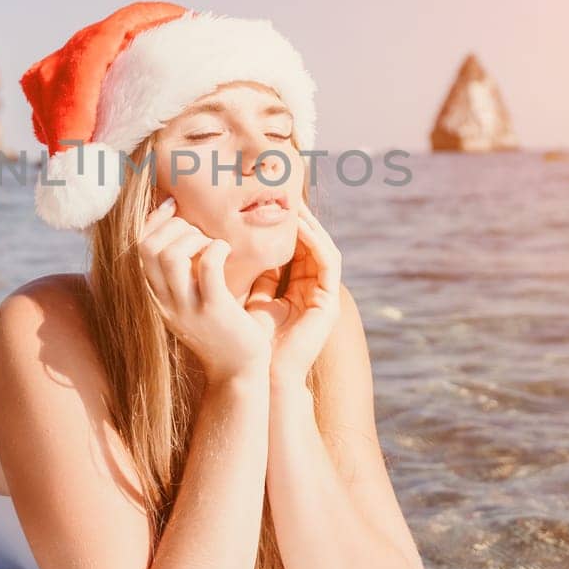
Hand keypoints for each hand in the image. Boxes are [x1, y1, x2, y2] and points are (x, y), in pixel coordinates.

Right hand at [138, 196, 271, 382]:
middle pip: (147, 248)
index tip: (173, 206)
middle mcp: (163, 302)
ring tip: (210, 244)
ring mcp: (186, 307)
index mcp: (154, 296)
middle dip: (174, 227)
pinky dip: (217, 248)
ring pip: (170, 255)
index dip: (152, 220)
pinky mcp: (213, 310)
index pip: (136, 248)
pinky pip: (208, 266)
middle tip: (199, 233)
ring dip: (193, 237)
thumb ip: (178, 271)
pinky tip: (226, 251)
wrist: (237, 372)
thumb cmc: (219, 328)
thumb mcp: (188, 299)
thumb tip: (178, 227)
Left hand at [243, 203, 341, 388]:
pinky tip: (301, 227)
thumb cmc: (250, 341)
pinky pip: (328, 263)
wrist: (259, 374)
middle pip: (312, 247)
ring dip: (310, 226)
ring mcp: (325, 297)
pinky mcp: (330, 303)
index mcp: (297, 291)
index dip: (286, 228)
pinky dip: (315, 243)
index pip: (295, 251)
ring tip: (295, 204)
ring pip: (323, 250)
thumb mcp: (252, 300)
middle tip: (286, 194)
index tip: (271, 204)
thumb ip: (256, 277)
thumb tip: (238, 247)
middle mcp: (314, 292)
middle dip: (301, 220)